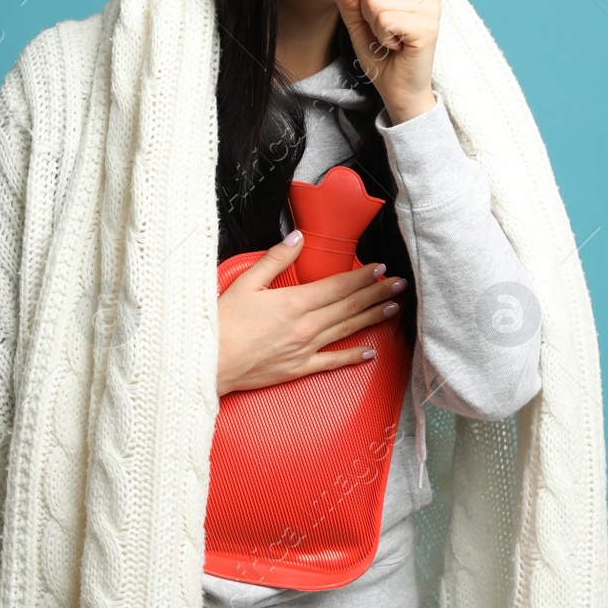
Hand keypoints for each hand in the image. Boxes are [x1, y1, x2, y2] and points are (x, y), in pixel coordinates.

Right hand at [216, 230, 408, 396]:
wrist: (208, 364)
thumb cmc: (222, 324)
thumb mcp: (246, 283)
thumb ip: (276, 260)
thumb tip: (298, 239)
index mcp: (293, 302)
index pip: (337, 286)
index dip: (361, 276)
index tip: (380, 267)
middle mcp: (305, 326)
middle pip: (349, 306)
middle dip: (376, 293)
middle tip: (399, 284)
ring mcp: (304, 349)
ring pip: (346, 330)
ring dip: (371, 317)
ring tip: (392, 308)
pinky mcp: (298, 369)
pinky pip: (332, 362)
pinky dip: (353, 357)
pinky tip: (370, 352)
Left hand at [334, 0, 440, 123]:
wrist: (397, 88)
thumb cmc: (380, 53)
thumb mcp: (357, 20)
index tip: (378, 18)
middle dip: (367, 12)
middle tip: (386, 31)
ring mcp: (432, 6)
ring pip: (375, 1)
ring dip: (376, 27)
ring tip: (393, 39)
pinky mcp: (429, 26)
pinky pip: (385, 20)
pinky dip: (383, 38)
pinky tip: (398, 46)